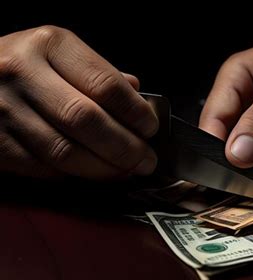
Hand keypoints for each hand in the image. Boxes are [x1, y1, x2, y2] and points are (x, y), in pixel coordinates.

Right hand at [0, 26, 157, 178]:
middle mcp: (23, 72)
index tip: (151, 128)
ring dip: (104, 169)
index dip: (136, 112)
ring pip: (66, 151)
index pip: (106, 83)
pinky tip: (92, 174)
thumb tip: (137, 92)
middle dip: (126, 147)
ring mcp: (3, 109)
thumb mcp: (58, 54)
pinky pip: (42, 168)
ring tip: (127, 171)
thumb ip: (97, 73)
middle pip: (88, 120)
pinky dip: (73, 176)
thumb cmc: (22, 65)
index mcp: (50, 44)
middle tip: (146, 160)